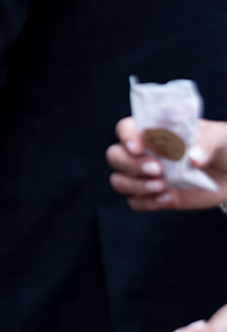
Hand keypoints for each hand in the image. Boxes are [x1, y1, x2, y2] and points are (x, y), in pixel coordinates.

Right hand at [108, 116, 226, 210]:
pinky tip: (167, 198)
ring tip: (162, 186)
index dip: (126, 137)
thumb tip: (193, 158)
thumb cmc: (222, 147)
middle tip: (157, 170)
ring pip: (119, 181)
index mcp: (154, 132)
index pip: (125, 128)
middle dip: (130, 164)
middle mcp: (144, 153)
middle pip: (115, 156)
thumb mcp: (220, 137)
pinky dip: (147, 202)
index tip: (138, 148)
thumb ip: (206, 142)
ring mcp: (146, 176)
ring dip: (135, 185)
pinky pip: (135, 202)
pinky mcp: (155, 196)